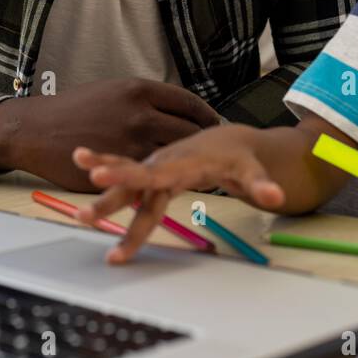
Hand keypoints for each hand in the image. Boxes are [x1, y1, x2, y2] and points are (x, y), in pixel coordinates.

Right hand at [0, 78, 221, 191]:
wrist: (37, 130)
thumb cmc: (75, 108)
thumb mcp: (115, 91)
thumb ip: (146, 101)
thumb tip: (174, 111)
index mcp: (140, 91)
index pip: (189, 103)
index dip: (207, 115)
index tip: (214, 122)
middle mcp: (141, 116)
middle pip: (190, 131)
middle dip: (205, 142)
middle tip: (213, 148)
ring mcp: (131, 146)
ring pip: (175, 157)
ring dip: (191, 165)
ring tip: (201, 170)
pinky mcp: (121, 172)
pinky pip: (152, 178)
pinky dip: (165, 181)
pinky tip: (171, 184)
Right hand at [71, 124, 286, 263]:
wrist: (230, 139)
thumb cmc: (238, 155)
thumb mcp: (252, 168)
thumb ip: (260, 184)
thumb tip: (276, 197)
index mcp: (181, 161)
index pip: (151, 172)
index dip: (125, 174)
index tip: (98, 174)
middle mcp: (162, 164)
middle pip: (132, 183)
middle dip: (108, 198)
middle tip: (83, 214)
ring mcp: (155, 171)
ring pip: (127, 189)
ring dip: (105, 202)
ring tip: (81, 218)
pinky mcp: (153, 179)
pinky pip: (131, 191)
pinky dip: (112, 200)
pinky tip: (93, 213)